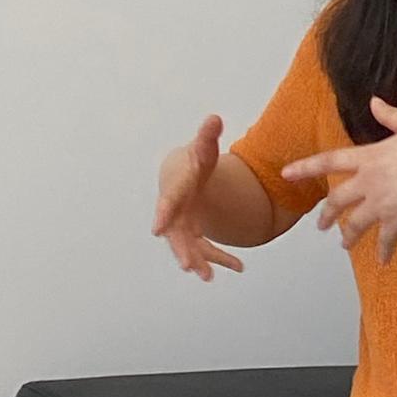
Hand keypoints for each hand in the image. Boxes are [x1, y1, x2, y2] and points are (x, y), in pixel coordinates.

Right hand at [152, 115, 244, 281]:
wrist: (186, 175)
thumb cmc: (193, 161)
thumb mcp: (203, 149)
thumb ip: (207, 137)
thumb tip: (214, 118)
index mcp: (175, 190)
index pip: (166, 203)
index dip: (162, 215)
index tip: (157, 230)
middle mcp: (175, 213)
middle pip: (175, 234)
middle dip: (181, 250)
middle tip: (188, 266)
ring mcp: (183, 226)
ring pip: (189, 247)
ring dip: (199, 261)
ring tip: (207, 278)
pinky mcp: (194, 234)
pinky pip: (206, 249)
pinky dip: (220, 259)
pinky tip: (239, 267)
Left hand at [281, 96, 396, 263]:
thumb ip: (388, 115)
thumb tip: (374, 101)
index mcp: (369, 157)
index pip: (329, 161)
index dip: (305, 168)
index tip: (287, 174)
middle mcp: (369, 182)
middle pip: (338, 201)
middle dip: (327, 215)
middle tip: (322, 225)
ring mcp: (381, 203)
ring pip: (355, 224)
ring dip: (349, 236)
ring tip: (345, 245)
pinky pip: (385, 239)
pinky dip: (383, 251)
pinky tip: (382, 261)